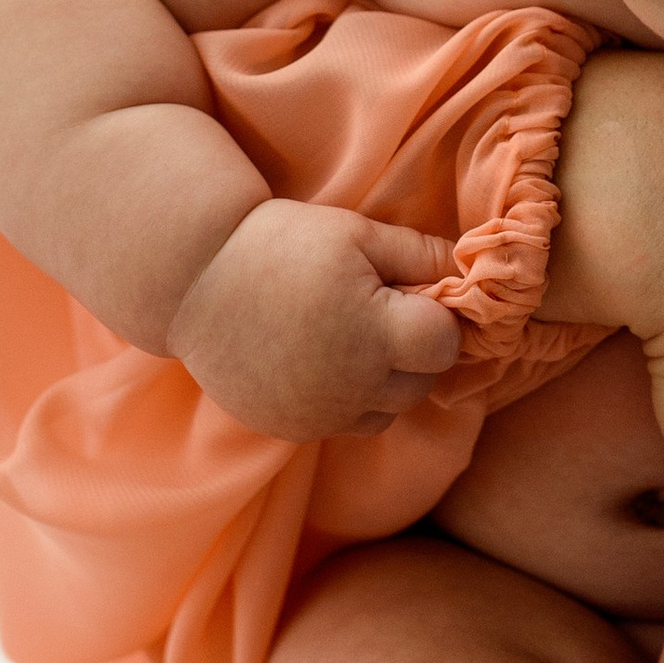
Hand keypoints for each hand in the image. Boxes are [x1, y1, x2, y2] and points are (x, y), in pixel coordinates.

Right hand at [167, 198, 461, 436]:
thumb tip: (470, 274)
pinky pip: (340, 424)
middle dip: (412, 351)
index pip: (445, 344)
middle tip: (376, 311)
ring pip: (385, 413)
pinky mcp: (290, 429)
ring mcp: (320, 415)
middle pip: (421, 384)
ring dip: (382, 382)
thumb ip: (422, 256)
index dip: (436, 317)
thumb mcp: (357, 233)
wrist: (193, 277)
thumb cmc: (280, 243)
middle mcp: (354, 387)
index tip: (408, 294)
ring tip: (347, 338)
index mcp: (377, 334)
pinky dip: (342, 400)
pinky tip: (317, 360)